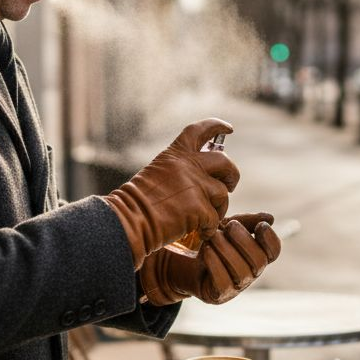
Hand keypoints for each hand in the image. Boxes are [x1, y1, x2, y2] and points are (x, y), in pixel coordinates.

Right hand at [104, 118, 238, 268]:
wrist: (128, 220)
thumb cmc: (136, 203)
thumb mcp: (156, 174)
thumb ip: (178, 171)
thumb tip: (198, 180)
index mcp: (175, 155)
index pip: (200, 131)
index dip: (217, 126)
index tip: (229, 129)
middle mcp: (188, 165)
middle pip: (225, 162)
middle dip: (232, 174)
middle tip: (230, 186)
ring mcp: (196, 186)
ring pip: (223, 194)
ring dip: (219, 208)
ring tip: (207, 220)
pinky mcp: (199, 208)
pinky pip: (215, 219)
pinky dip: (210, 229)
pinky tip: (201, 233)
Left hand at [139, 213, 280, 305]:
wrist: (179, 259)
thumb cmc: (208, 241)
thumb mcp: (226, 227)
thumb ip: (246, 222)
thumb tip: (271, 218)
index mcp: (256, 255)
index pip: (274, 252)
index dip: (271, 239)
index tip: (260, 226)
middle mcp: (250, 273)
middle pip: (260, 262)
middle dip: (245, 241)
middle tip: (228, 226)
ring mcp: (235, 287)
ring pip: (242, 272)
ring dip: (227, 250)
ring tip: (212, 236)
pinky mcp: (218, 295)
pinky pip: (223, 283)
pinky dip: (215, 264)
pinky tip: (206, 250)